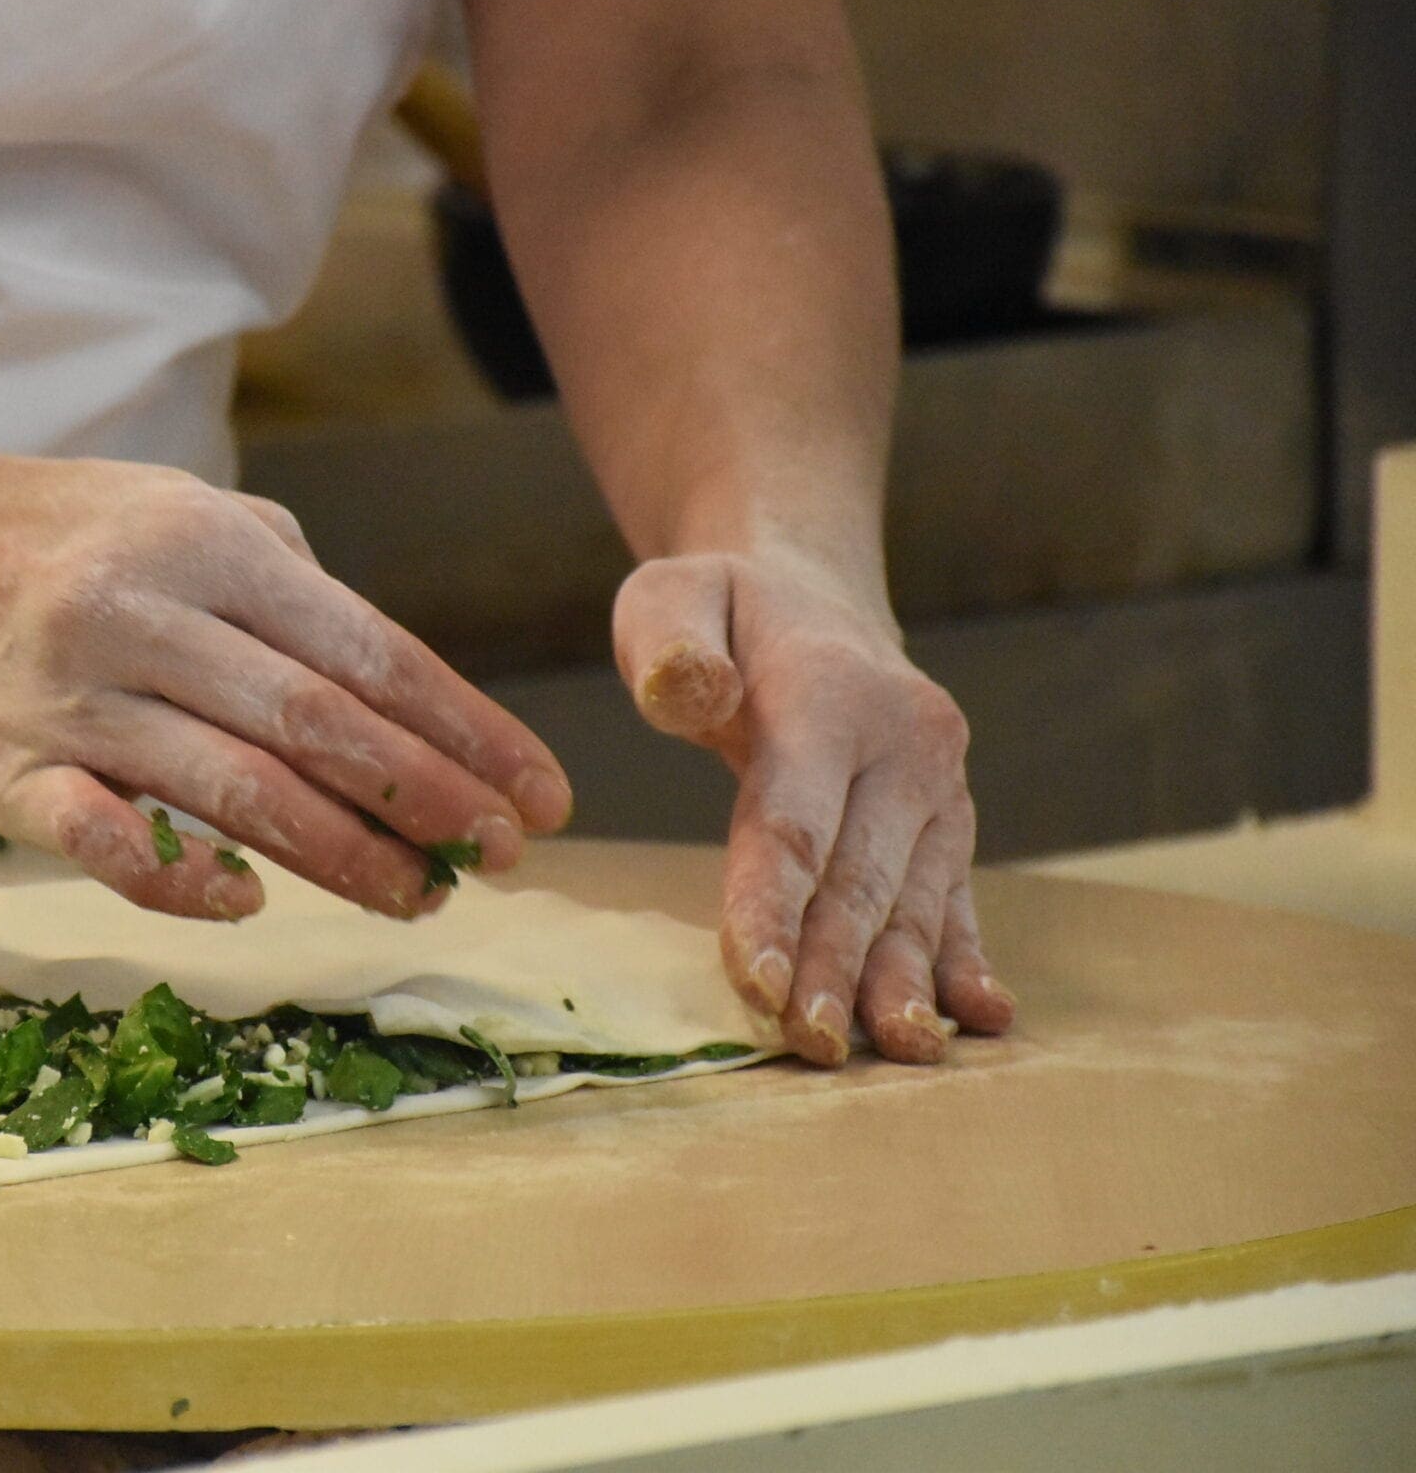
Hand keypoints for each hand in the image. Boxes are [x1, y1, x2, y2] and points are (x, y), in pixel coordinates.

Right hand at [0, 448, 573, 919]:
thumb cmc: (66, 537)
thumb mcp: (183, 512)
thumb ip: (289, 582)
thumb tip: (400, 689)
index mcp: (206, 546)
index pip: (367, 649)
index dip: (464, 729)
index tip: (537, 794)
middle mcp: (145, 614)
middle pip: (315, 722)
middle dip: (427, 797)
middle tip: (503, 855)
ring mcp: (72, 695)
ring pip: (230, 787)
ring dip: (341, 853)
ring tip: (417, 896)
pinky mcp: (3, 769)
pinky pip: (100, 835)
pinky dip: (178, 876)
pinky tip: (247, 903)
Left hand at [612, 546, 1015, 1065]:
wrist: (813, 598)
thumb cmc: (724, 611)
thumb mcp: (676, 595)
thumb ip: (672, 641)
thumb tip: (686, 691)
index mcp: (833, 696)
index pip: (797, 819)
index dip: (774, 905)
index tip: (757, 983)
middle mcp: (905, 744)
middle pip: (862, 876)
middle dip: (836, 968)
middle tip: (812, 1045)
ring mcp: (940, 788)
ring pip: (915, 901)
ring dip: (901, 983)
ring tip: (895, 1054)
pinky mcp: (949, 824)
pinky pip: (954, 899)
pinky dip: (962, 961)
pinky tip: (978, 1017)